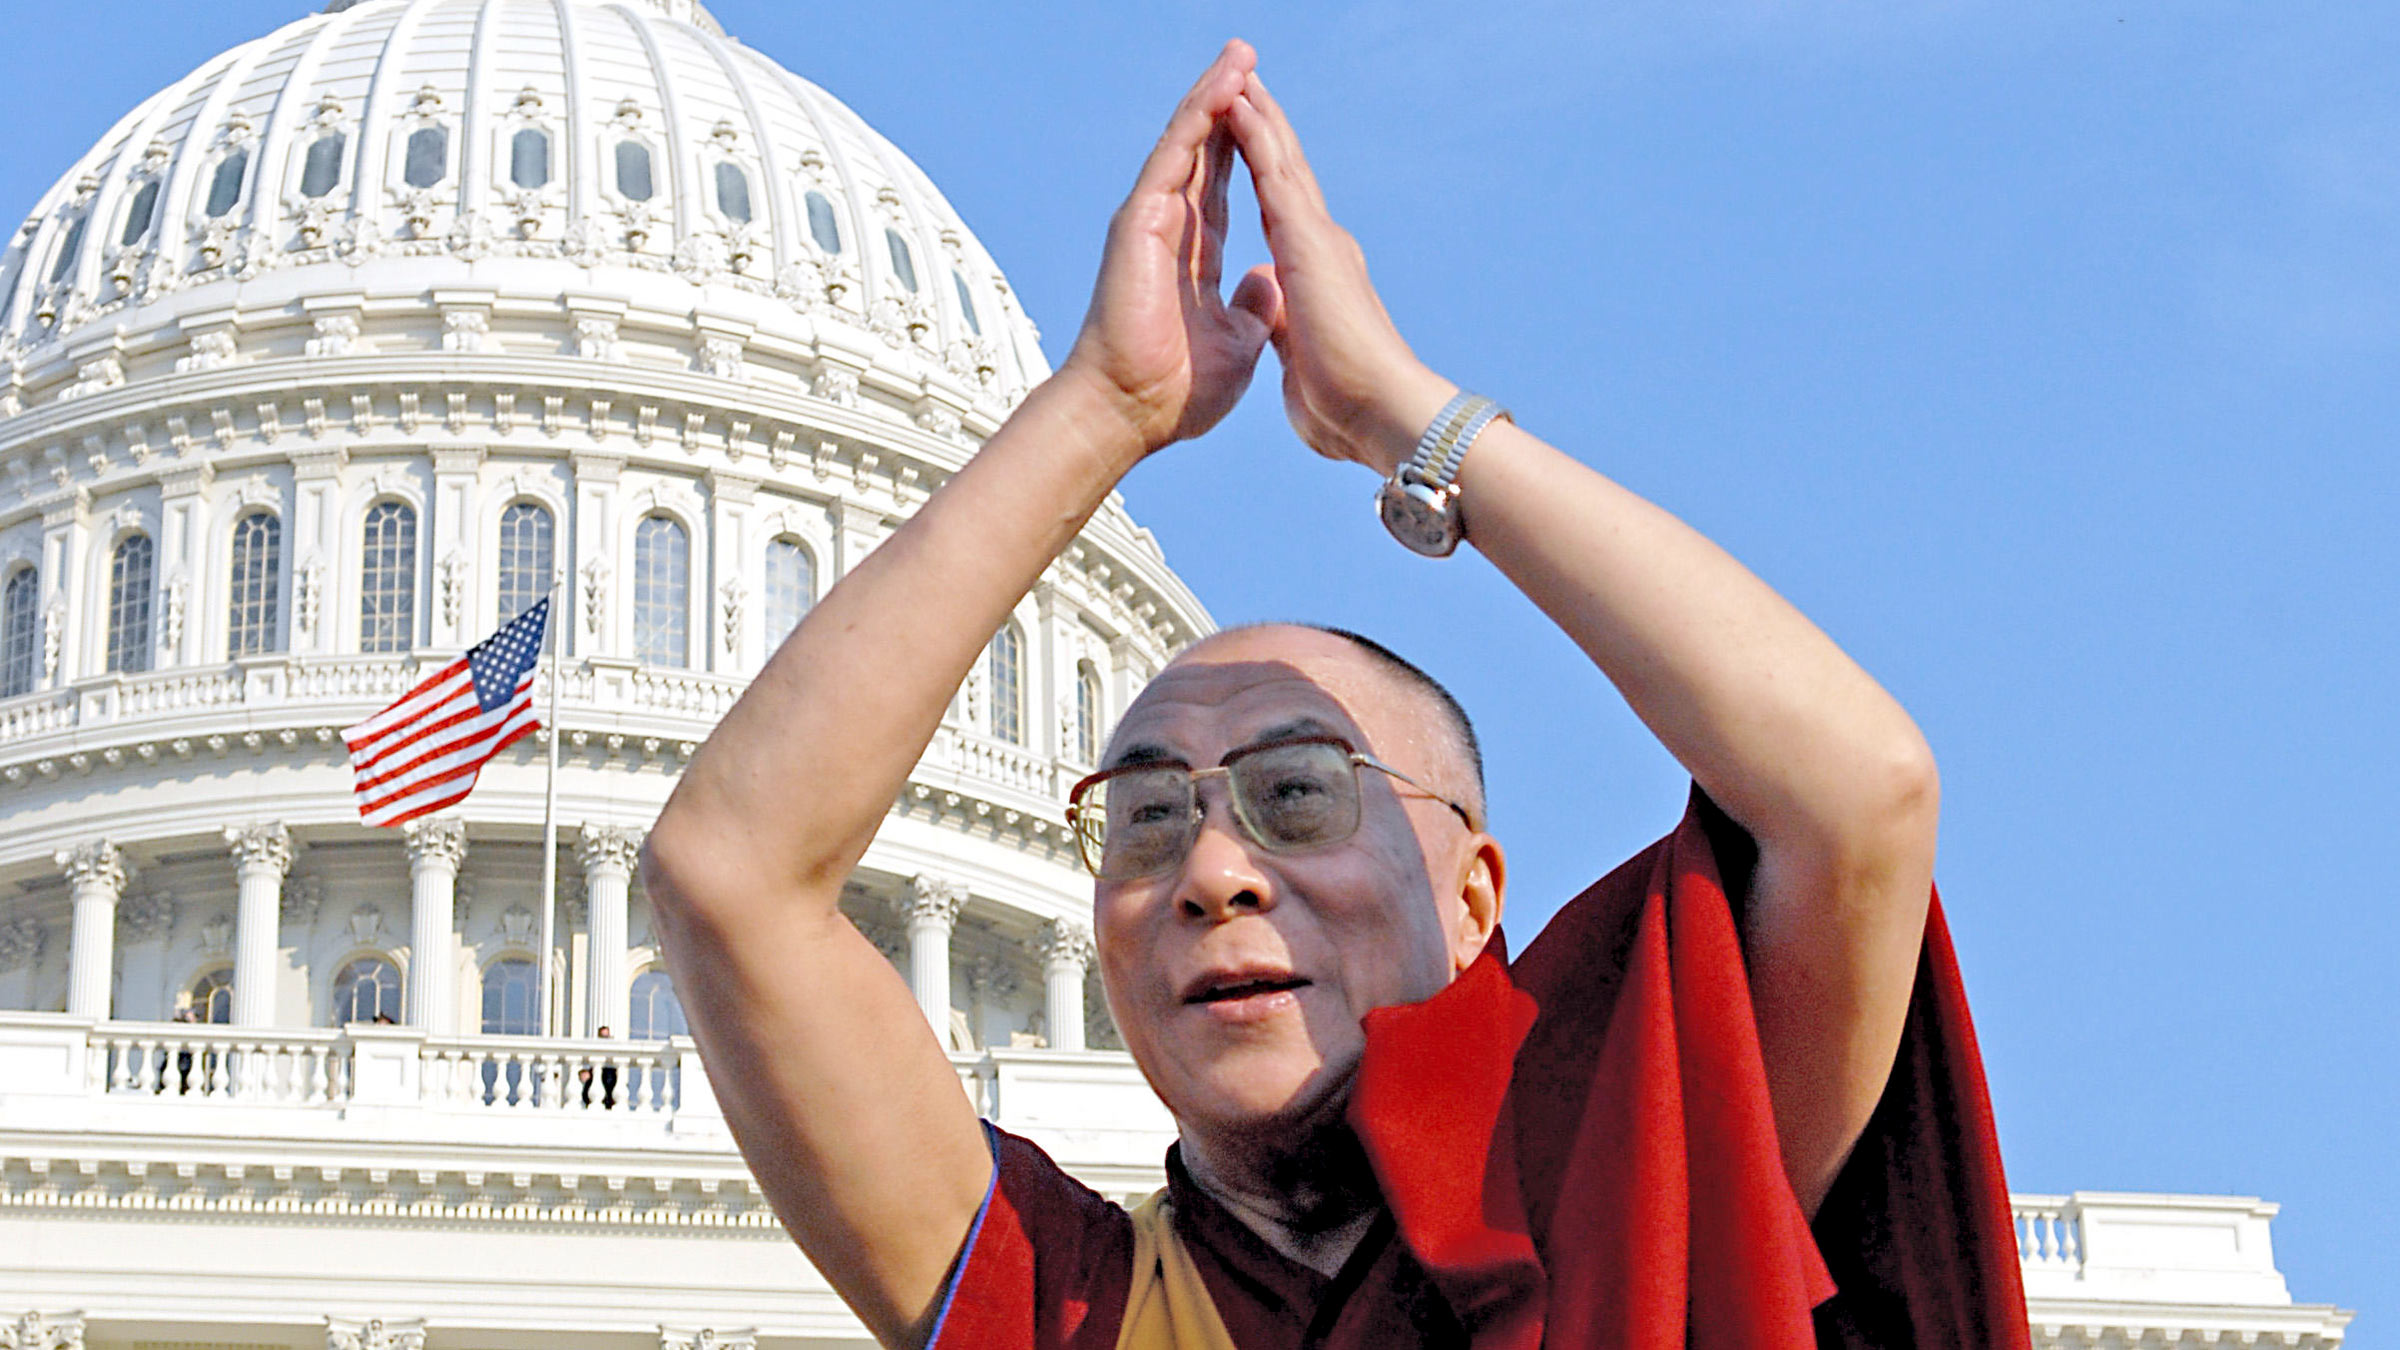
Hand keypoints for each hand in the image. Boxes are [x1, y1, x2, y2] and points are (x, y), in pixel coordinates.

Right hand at [1060, 42, 1279, 455]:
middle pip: (1206, 153)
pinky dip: (1200, 119)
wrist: (1131, 413)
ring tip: (1241, 56)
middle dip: (1230, 107)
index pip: (1225, 190)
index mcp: (1195, 258)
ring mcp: (1154, 221)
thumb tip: (1268, 279)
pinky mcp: (1142, 220)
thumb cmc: (1176, 391)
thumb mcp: (1236, 341)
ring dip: (1215, 96)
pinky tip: (1222, 86)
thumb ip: (1251, 305)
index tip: (1268, 116)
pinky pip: (1176, 156)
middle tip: (1249, 59)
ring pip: (1190, 143)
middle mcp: (1172, 231)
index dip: (1246, 151)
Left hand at [1226, 72, 1457, 475]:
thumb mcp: (1299, 359)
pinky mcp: (1308, 239)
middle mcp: (1322, 246)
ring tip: (1236, 75)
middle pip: (1284, 172)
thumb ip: (1284, 327)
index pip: (1281, 212)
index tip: (1243, 146)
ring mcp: (1318, 237)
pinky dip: (1254, 133)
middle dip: (1262, 130)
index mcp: (1316, 275)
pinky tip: (1235, 101)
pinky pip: (1273, 170)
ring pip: (1280, 158)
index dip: (1262, 176)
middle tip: (1244, 86)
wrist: (1380, 413)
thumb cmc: (1346, 408)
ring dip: (1257, 115)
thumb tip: (1269, 314)